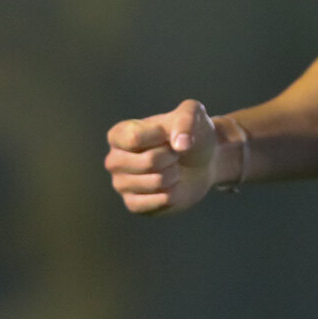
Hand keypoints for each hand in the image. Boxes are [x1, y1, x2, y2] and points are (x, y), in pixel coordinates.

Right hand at [105, 100, 231, 214]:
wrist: (203, 161)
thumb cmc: (191, 133)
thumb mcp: (193, 114)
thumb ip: (187, 119)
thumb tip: (181, 144)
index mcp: (118, 134)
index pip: (135, 139)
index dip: (162, 137)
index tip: (168, 135)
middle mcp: (114, 160)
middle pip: (148, 162)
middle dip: (171, 157)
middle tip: (174, 154)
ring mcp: (121, 184)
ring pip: (156, 182)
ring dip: (174, 175)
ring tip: (173, 168)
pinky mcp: (134, 204)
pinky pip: (156, 202)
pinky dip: (172, 194)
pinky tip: (171, 186)